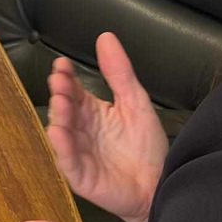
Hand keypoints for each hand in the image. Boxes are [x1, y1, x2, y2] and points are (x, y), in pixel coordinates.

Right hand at [45, 34, 166, 221]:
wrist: (162, 185)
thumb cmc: (147, 147)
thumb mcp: (136, 102)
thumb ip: (120, 73)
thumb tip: (105, 37)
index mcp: (92, 112)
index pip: (73, 90)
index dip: (66, 77)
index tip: (62, 64)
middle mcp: (80, 130)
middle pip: (64, 108)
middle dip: (60, 93)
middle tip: (60, 81)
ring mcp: (77, 152)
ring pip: (61, 131)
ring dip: (58, 116)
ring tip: (61, 102)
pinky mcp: (80, 175)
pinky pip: (66, 160)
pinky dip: (61, 147)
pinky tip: (59, 133)